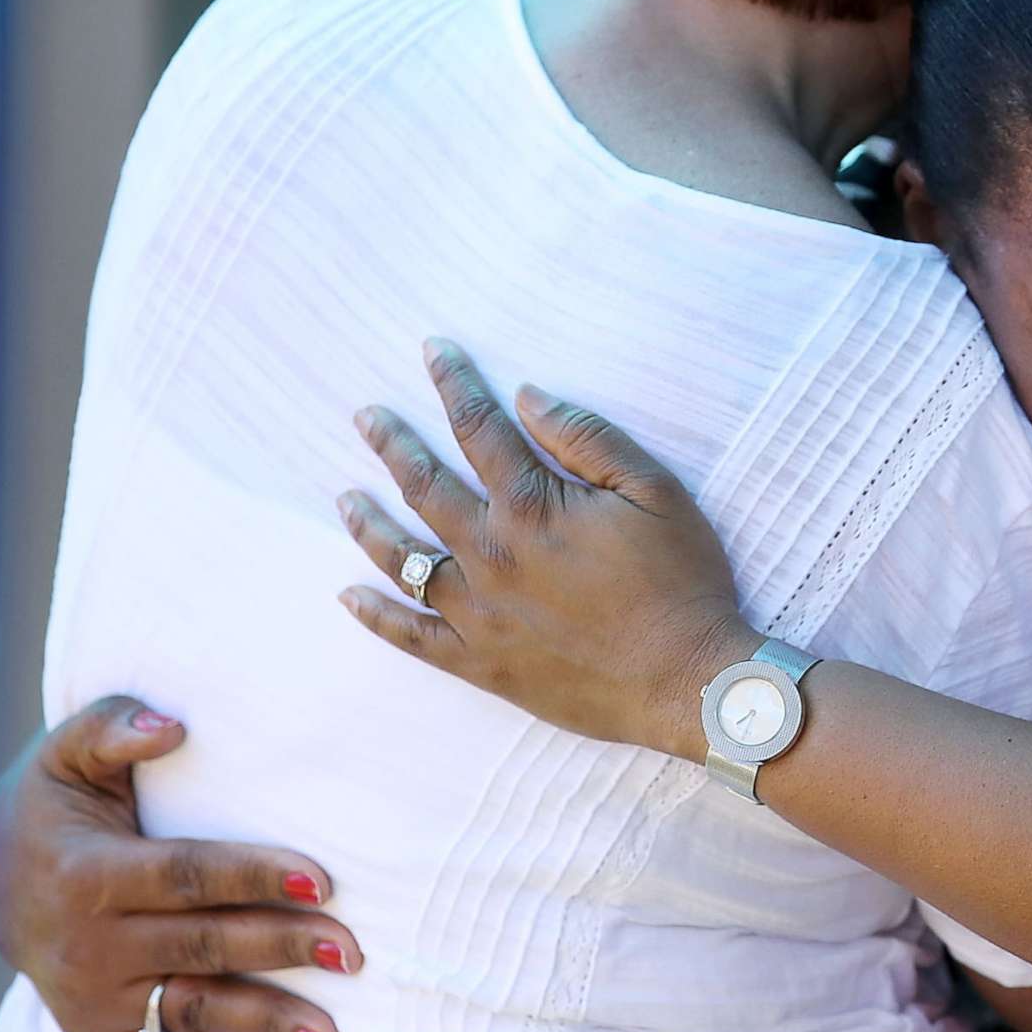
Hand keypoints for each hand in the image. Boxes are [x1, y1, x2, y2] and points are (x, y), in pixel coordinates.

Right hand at [0, 697, 362, 1031]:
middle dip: (281, 948)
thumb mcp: (67, 753)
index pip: (186, 876)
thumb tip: (172, 725)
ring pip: (196, 1011)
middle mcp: (91, 945)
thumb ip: (114, 727)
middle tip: (352, 950)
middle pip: (204, 946)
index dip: (253, 877)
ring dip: (268, 1024)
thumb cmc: (52, 804)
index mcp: (89, 874)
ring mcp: (97, 998)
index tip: (321, 878)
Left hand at [336, 340, 758, 761]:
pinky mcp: (480, 662)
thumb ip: (586, 438)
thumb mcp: (654, 490)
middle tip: (366, 417)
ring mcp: (478, 613)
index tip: (432, 352)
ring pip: (403, 560)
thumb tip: (526, 397)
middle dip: (393, 444)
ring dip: (370, 524)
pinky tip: (348, 596)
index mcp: (531, 507)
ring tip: (346, 498)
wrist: (686, 679)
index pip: (480, 429)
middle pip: (426, 487)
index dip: (454, 384)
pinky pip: (411, 636)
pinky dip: (375, 615)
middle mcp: (490, 555)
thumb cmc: (680, 580)